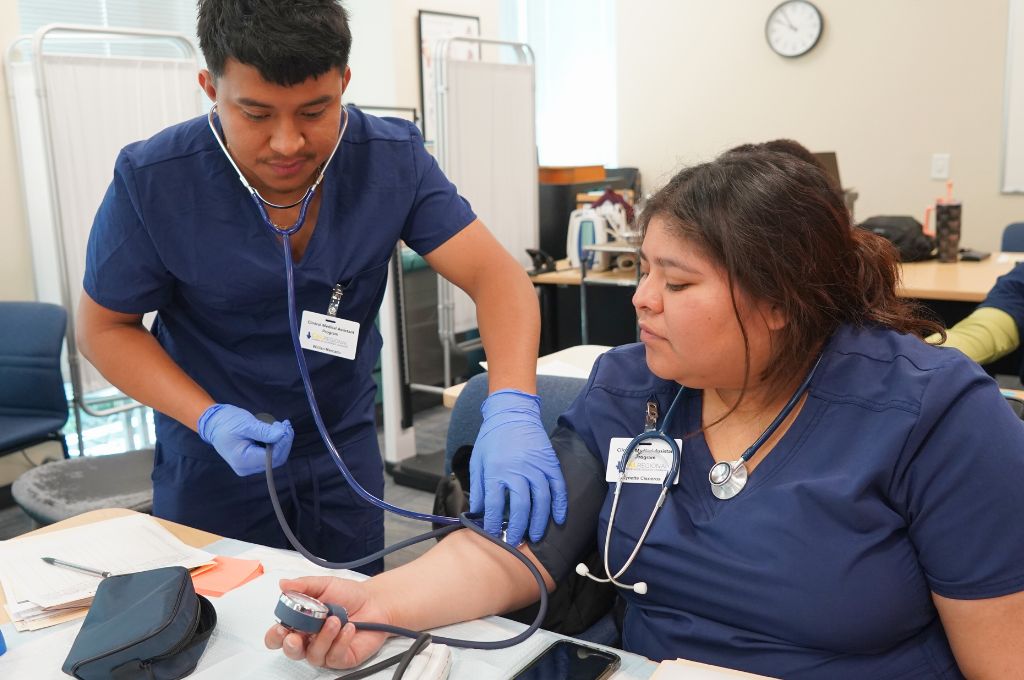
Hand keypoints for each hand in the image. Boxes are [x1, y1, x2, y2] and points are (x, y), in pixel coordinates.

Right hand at [197, 404, 292, 475]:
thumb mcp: (246, 423)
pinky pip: (268, 456)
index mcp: (242, 460)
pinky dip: (274, 444)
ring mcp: (248, 466)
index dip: (283, 443)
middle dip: (283, 442)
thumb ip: (264, 431)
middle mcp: (246, 468)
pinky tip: (274, 432)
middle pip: (275, 459)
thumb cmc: (227, 422)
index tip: (286, 427)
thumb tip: (282, 434)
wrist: (213, 423)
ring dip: (280, 442)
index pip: (272, 457)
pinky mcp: (251, 462)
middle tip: (285, 425)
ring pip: (274, 458)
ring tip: (279, 426)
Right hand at [264, 577, 391, 669]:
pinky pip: (334, 657)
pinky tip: (349, 629)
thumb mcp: (325, 584)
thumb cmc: (349, 595)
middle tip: (296, 635)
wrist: (375, 602)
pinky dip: (341, 642)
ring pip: (313, 655)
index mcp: (300, 622)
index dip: (276, 635)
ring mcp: (325, 650)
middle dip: (291, 645)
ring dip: (323, 637)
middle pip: (291, 651)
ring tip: (336, 620)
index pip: (279, 635)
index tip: (281, 627)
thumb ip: (304, 586)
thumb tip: (283, 584)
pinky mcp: (341, 658)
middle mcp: (310, 639)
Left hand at [469, 389, 567, 544]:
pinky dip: (560, 505)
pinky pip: (558, 488)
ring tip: (535, 537)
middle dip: (518, 529)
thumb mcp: (477, 461)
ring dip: (540, 522)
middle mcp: (517, 471)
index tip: (494, 535)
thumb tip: (476, 513)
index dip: (493, 524)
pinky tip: (558, 519)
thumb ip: (477, 488)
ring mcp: (536, 467)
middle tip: (516, 542)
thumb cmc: (492, 438)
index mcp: (495, 471)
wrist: (512, 413)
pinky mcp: (550, 463)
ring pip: (541, 501)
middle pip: (520, 508)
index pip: (493, 505)